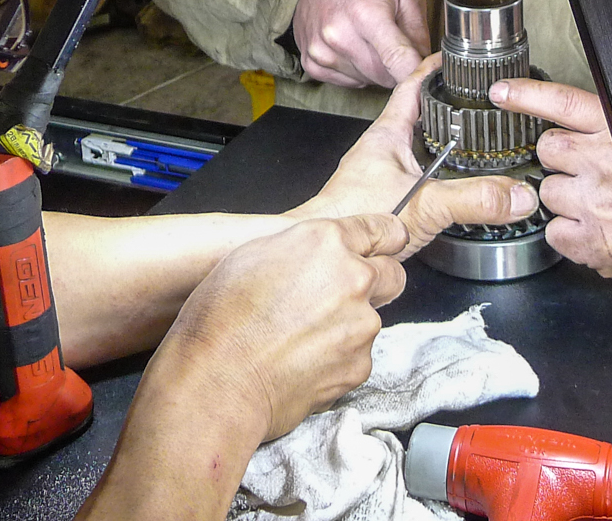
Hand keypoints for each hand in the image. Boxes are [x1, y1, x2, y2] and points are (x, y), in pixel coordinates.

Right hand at [156, 214, 407, 440]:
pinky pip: (357, 356)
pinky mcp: (359, 365)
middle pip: (392, 274)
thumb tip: (316, 255)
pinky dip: (338, 359)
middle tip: (338, 297)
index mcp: (326, 242)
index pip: (384, 230)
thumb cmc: (221, 317)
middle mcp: (354, 278)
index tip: (383, 248)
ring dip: (349, 325)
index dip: (383, 240)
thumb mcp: (253, 254)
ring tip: (302, 339)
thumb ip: (300, 247)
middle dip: (375, 282)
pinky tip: (302, 363)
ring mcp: (362, 325)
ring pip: (371, 319)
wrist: (218, 381)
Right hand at [291, 0, 430, 87]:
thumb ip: (419, 31)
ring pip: (366, 80)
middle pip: (384, 76)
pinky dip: (356, 70)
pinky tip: (354, 46)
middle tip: (396, 44)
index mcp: (365, 12)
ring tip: (370, 39)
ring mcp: (320, 50)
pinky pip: (346, 82)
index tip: (427, 75)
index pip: (397, 60)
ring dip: (375, 68)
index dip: (417, 72)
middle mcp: (338, 34)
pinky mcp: (310, 62)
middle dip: (397, 67)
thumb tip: (427, 66)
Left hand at [294, 57, 538, 251]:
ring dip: (444, 146)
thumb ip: (473, 199)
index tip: (454, 57)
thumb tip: (515, 194)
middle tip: (474, 100)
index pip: (413, 85)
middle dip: (448, 108)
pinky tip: (450, 190)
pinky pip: (416, 178)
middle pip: (420, 116)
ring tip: (472, 143)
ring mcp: (380, 175)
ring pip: (419, 150)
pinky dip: (436, 177)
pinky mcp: (382, 200)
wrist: (323, 257)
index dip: (435, 68)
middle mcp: (382, 151)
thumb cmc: (350, 219)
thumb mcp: (424, 203)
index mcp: (387, 135)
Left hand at [488, 77, 611, 288]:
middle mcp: (600, 163)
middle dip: (562, 163)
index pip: (562, 103)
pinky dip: (570, 235)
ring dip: (566, 201)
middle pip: (548, 151)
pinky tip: (594, 233)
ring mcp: (591, 202)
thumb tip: (582, 136)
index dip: (527, 96)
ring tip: (598, 209)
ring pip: (549, 193)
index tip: (502, 93)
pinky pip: (555, 232)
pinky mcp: (589, 241)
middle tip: (588, 177)